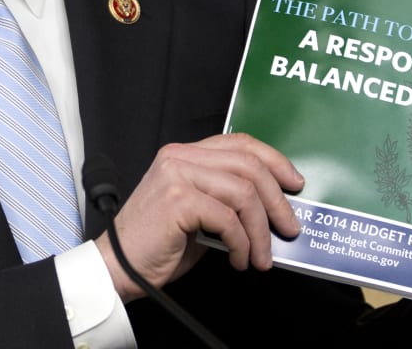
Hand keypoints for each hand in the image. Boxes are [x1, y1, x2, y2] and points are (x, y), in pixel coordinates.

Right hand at [95, 132, 303, 301]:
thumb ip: (225, 197)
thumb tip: (272, 207)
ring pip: (243, 192)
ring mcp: (177, 175)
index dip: (273, 160)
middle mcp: (180, 157)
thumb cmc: (157, 244)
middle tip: (290, 228)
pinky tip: (238, 260)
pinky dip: (241, 243)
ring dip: (261, 230)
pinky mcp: (178, 200)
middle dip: (277, 200)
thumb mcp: (197, 211)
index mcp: (184, 154)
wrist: (117, 267)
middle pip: (248, 164)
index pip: (239, 143)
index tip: (294, 183)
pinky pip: (228, 218)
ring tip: (261, 256)